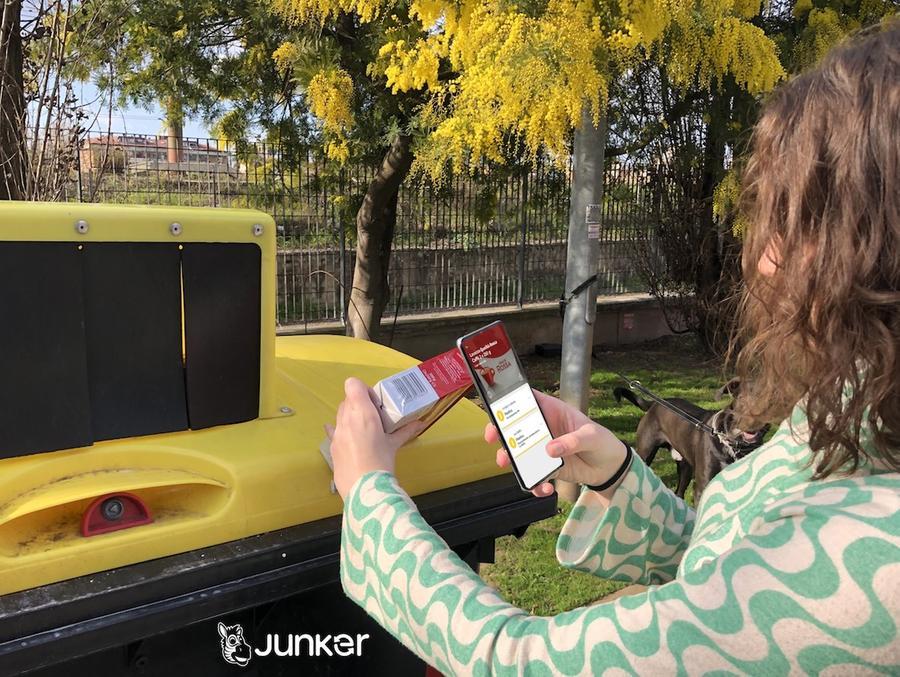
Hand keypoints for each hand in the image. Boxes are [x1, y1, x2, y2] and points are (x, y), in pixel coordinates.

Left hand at [325, 377, 425, 498]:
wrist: (363, 488)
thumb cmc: (381, 462)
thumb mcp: (394, 445)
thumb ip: (406, 431)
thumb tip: (420, 424)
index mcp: (362, 412)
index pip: (353, 384)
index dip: (363, 390)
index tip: (375, 403)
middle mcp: (346, 418)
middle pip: (347, 399)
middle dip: (359, 404)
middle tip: (373, 417)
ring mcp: (336, 432)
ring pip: (340, 414)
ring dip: (351, 417)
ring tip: (364, 431)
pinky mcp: (332, 446)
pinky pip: (333, 430)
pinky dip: (339, 430)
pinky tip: (347, 437)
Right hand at [485, 390, 627, 497]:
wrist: (610, 468)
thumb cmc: (602, 442)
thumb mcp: (592, 436)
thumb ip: (573, 441)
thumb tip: (550, 449)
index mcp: (553, 412)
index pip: (527, 401)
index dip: (510, 402)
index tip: (499, 411)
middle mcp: (543, 429)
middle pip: (515, 427)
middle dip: (501, 434)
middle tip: (495, 441)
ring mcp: (542, 449)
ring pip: (519, 454)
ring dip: (514, 463)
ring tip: (519, 471)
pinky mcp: (546, 468)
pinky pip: (533, 476)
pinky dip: (535, 484)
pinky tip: (545, 488)